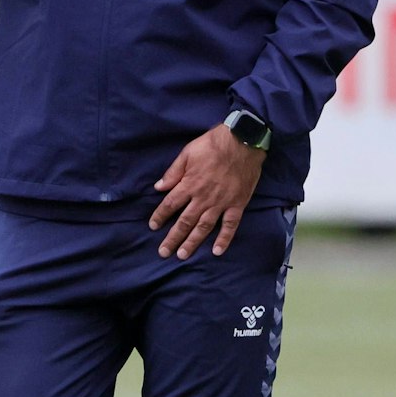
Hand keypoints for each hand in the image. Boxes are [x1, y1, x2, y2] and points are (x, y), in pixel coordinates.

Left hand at [149, 125, 265, 259]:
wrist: (242, 141)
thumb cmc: (213, 144)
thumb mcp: (187, 153)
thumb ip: (173, 172)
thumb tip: (159, 187)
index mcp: (189, 184)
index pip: (170, 204)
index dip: (160, 216)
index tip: (153, 227)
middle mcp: (203, 198)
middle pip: (184, 221)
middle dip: (173, 238)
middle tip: (163, 252)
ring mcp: (221, 203)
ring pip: (203, 227)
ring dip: (192, 242)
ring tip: (182, 255)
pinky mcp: (237, 204)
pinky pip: (230, 225)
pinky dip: (224, 239)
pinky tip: (216, 251)